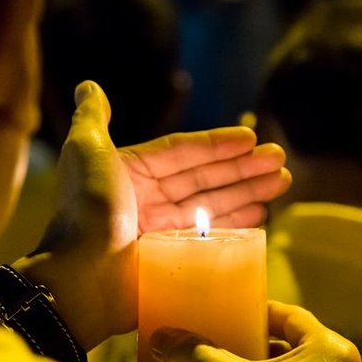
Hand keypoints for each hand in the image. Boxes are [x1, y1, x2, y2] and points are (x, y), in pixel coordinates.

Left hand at [13, 81, 290, 348]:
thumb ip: (92, 118)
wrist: (80, 276)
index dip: (217, 144)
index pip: (182, 152)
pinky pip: (211, 240)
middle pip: (204, 179)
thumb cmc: (85, 209)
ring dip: (248, 193)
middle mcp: (147, 201)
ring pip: (212, 208)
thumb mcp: (86, 152)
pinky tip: (261, 214)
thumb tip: (90, 86)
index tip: (251, 138)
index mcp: (131, 173)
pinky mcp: (172, 263)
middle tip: (280, 160)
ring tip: (281, 182)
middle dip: (243, 169)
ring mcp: (161, 234)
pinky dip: (236, 226)